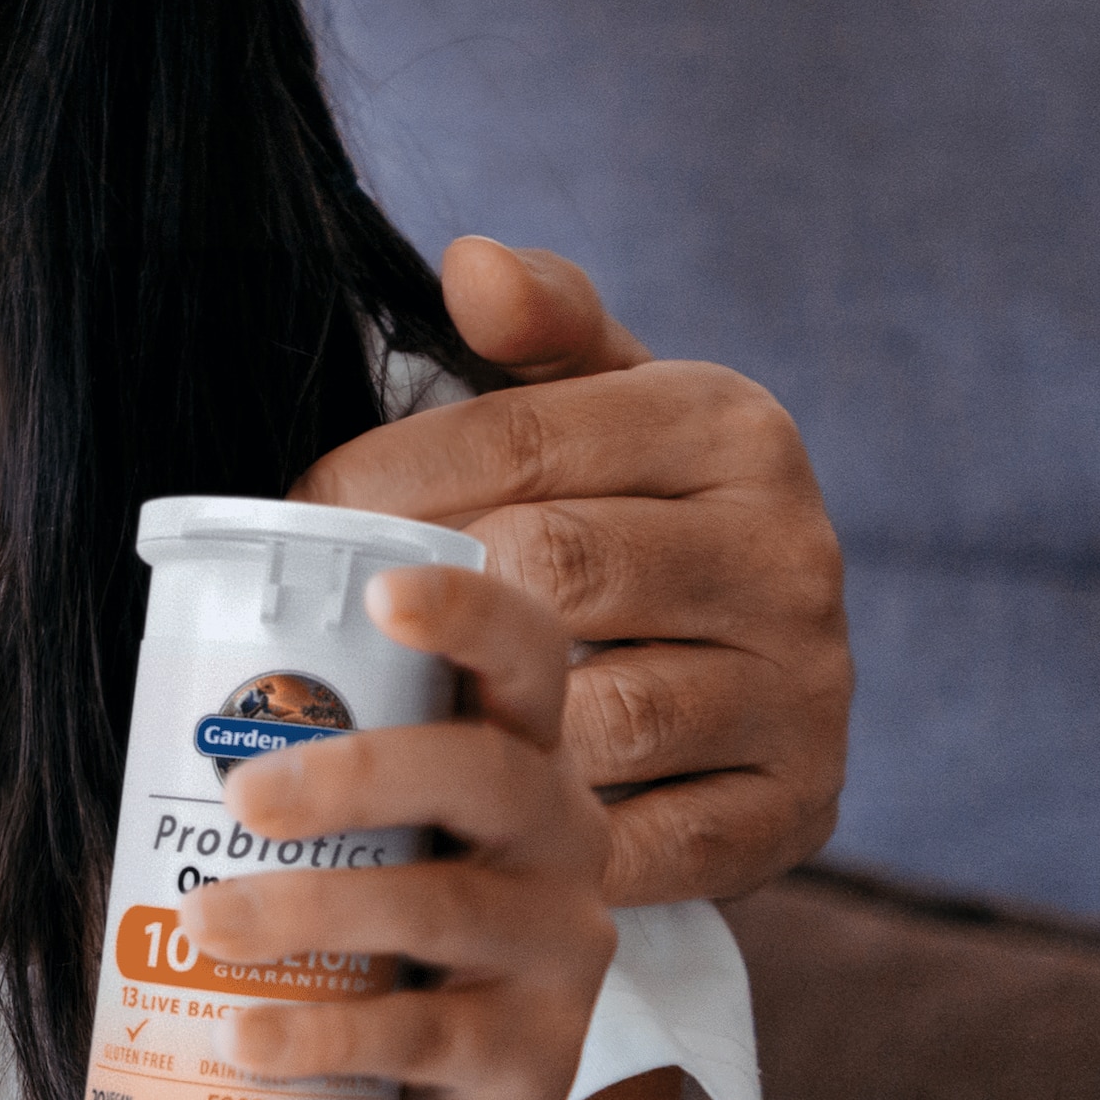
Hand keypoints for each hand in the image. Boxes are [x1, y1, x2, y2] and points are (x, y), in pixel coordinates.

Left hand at [186, 561, 619, 1099]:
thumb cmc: (360, 946)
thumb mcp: (344, 848)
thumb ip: (274, 780)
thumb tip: (103, 718)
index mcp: (511, 758)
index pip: (525, 659)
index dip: (469, 614)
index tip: (381, 594)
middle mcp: (558, 840)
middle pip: (482, 774)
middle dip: (356, 772)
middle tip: (242, 798)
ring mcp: (554, 952)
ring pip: (439, 907)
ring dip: (306, 908)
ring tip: (200, 924)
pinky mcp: (528, 1062)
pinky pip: (417, 1037)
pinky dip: (317, 1036)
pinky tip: (240, 1038)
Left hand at [288, 235, 849, 906]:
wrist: (753, 660)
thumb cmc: (631, 509)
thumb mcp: (601, 398)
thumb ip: (540, 322)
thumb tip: (469, 262)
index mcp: (732, 428)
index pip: (520, 438)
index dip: (383, 477)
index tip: (294, 516)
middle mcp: (788, 552)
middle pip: (554, 567)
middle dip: (415, 598)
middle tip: (307, 632)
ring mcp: (805, 687)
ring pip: (599, 712)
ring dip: (470, 732)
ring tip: (360, 734)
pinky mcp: (798, 806)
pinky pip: (653, 836)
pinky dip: (554, 837)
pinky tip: (458, 833)